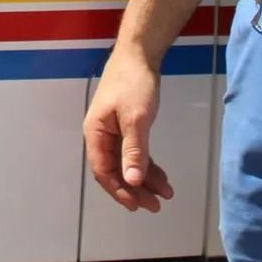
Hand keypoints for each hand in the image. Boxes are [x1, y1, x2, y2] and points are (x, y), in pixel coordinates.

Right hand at [83, 46, 174, 212]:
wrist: (139, 55)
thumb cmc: (133, 84)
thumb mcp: (136, 119)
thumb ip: (134, 151)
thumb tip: (132, 181)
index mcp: (95, 133)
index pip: (103, 170)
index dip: (119, 190)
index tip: (137, 205)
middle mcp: (101, 135)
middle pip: (115, 170)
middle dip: (135, 189)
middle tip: (156, 206)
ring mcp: (113, 131)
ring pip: (127, 163)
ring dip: (145, 179)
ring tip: (165, 194)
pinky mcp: (126, 126)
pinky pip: (135, 152)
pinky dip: (147, 165)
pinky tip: (162, 177)